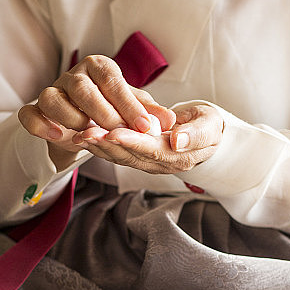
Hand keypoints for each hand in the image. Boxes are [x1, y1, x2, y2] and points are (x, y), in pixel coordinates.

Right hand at [18, 54, 176, 168]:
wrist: (83, 124)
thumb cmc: (110, 109)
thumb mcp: (132, 109)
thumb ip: (149, 113)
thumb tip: (170, 122)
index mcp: (99, 68)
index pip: (112, 79)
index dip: (128, 103)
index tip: (146, 126)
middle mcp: (73, 76)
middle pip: (81, 86)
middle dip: (101, 111)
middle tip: (119, 132)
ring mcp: (52, 92)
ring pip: (52, 97)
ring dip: (70, 116)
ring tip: (87, 132)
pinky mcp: (35, 110)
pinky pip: (29, 114)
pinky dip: (39, 124)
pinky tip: (56, 136)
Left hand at [74, 102, 223, 174]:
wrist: (205, 134)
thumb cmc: (208, 125)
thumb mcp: (210, 126)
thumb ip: (196, 134)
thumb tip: (178, 141)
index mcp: (178, 156)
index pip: (152, 150)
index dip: (132, 142)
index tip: (114, 133)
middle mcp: (160, 164)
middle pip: (130, 156)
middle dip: (107, 145)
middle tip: (86, 133)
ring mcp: (147, 163)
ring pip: (120, 157)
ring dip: (98, 147)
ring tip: (79, 135)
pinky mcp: (138, 158)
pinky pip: (117, 154)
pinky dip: (100, 146)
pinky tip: (84, 137)